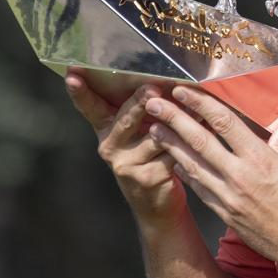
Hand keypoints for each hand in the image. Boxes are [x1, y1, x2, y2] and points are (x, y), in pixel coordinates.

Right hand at [64, 69, 186, 229]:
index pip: (90, 107)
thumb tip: (161, 74)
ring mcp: (127, 163)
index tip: (72, 74)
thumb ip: (139, 108)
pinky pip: (173, 151)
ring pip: (155, 135)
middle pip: (126, 118)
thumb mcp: (136, 131)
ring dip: (177, 118)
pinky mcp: (148, 177)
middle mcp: (110, 145)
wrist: (155, 203)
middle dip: (140, 102)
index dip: (80, 92)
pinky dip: (190, 138)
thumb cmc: (148, 155)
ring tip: (194, 103)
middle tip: (151, 88)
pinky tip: (205, 126)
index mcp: (106, 128)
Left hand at [144, 85, 277, 271]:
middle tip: (153, 104)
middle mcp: (239, 175)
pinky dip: (186, 172)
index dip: (200, 104)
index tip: (183, 91)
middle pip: (199, 141)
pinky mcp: (225, 213)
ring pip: (192, 165)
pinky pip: (199, 188)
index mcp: (260, 158)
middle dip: (173, 119)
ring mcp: (229, 196)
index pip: (224, 122)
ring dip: (171, 145)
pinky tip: (175, 161)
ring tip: (154, 129)